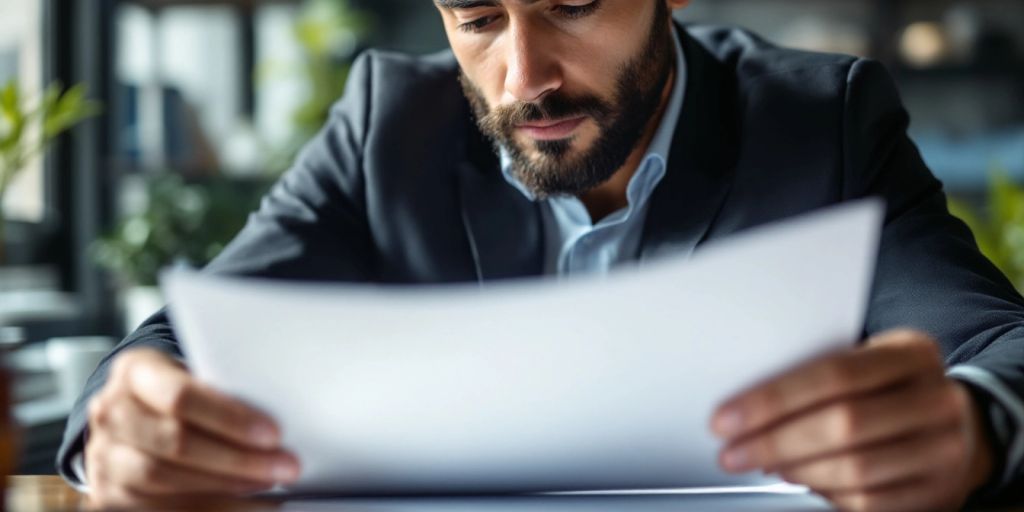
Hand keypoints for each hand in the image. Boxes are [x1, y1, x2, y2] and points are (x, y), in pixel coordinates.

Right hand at [84, 349, 300, 506]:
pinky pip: (160, 508)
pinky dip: (208, 506)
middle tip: (284, 466)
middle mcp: (111, 413)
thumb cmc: (175, 392)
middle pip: (176, 443)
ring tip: (267, 483)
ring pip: (165, 480)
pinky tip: (242, 503)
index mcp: (134, 371)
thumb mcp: (192, 375)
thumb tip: (277, 420)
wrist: (131, 415)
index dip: (229, 418)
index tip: (273, 433)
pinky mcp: (109, 494)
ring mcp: (104, 456)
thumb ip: (221, 389)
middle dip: (237, 459)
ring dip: (226, 486)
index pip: (180, 397)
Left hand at [711, 330, 993, 511]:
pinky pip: (869, 501)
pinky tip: (799, 480)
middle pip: (843, 423)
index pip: (834, 374)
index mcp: (913, 353)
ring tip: (760, 463)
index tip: (726, 418)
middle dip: (774, 441)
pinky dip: (824, 493)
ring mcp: (944, 450)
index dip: (773, 399)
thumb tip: (746, 404)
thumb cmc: (890, 389)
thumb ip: (818, 374)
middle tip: (731, 451)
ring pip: (855, 469)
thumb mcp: (867, 362)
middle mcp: (937, 400)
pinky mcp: (940, 493)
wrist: (960, 425)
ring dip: (794, 470)